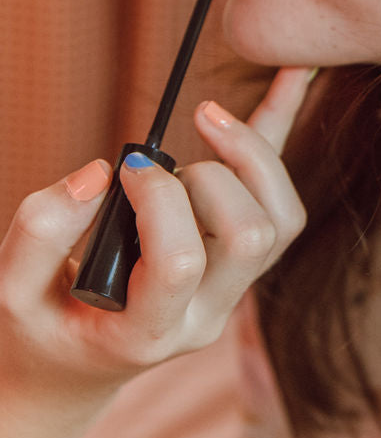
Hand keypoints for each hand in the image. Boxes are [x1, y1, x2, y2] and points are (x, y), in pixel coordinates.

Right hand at [0, 66, 313, 437]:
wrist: (75, 365)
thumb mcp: (11, 292)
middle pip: (248, 235)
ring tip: (207, 118)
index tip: (125, 167)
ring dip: (252, 156)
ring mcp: (232, 291)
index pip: (181, 262)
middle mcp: (205, 315)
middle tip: (156, 165)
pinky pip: (281, 195)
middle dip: (206, 178)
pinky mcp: (243, 260)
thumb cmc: (43, 322)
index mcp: (147, 331)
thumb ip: (40, 233)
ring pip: (281, 219)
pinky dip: (284, 132)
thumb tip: (99, 172)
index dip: (159, 200)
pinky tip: (295, 73)